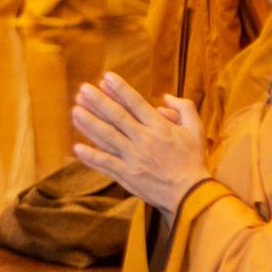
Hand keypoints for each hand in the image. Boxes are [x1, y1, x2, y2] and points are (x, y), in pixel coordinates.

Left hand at [72, 72, 209, 215]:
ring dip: (90, 124)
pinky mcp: (127, 175)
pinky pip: (106, 164)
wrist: (191, 195)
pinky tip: (77, 148)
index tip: (106, 77)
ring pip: (107, 138)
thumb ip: (184, 108)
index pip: (136, 103)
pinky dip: (91, 156)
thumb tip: (166, 96)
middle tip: (83, 89)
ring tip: (75, 111)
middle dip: (99, 101)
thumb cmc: (194, 160)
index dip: (120, 89)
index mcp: (159, 127)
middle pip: (117, 117)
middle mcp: (144, 140)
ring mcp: (134, 158)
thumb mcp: (196, 130)